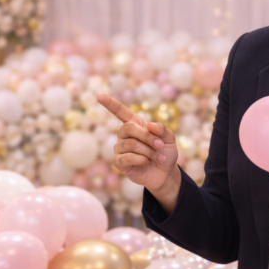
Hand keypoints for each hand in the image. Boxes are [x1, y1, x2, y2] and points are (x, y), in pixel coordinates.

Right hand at [97, 93, 180, 207]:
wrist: (165, 173)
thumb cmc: (165, 152)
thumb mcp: (169, 138)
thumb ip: (162, 129)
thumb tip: (149, 126)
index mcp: (134, 124)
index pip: (119, 111)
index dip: (109, 103)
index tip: (99, 95)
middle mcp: (124, 134)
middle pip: (129, 128)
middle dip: (147, 137)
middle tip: (160, 145)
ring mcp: (120, 148)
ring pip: (131, 144)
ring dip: (148, 151)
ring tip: (157, 157)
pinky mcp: (119, 162)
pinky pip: (127, 157)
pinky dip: (141, 160)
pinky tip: (147, 162)